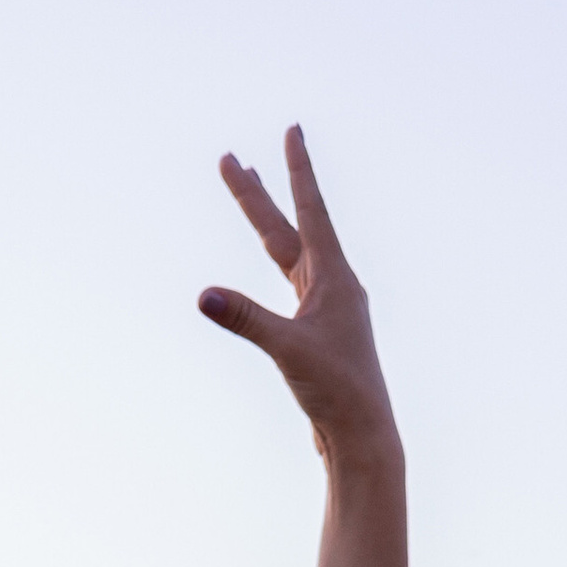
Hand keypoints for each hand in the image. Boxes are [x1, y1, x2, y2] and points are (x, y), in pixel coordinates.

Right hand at [198, 128, 399, 471]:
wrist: (362, 437)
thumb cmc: (336, 392)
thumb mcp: (287, 350)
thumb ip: (246, 319)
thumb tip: (204, 295)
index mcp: (334, 278)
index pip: (310, 211)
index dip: (298, 170)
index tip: (292, 130)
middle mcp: (333, 286)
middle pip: (288, 228)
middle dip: (259, 193)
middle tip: (231, 159)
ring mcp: (327, 309)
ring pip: (288, 254)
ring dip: (266, 223)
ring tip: (249, 191)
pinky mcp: (318, 334)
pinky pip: (291, 285)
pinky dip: (277, 263)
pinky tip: (276, 258)